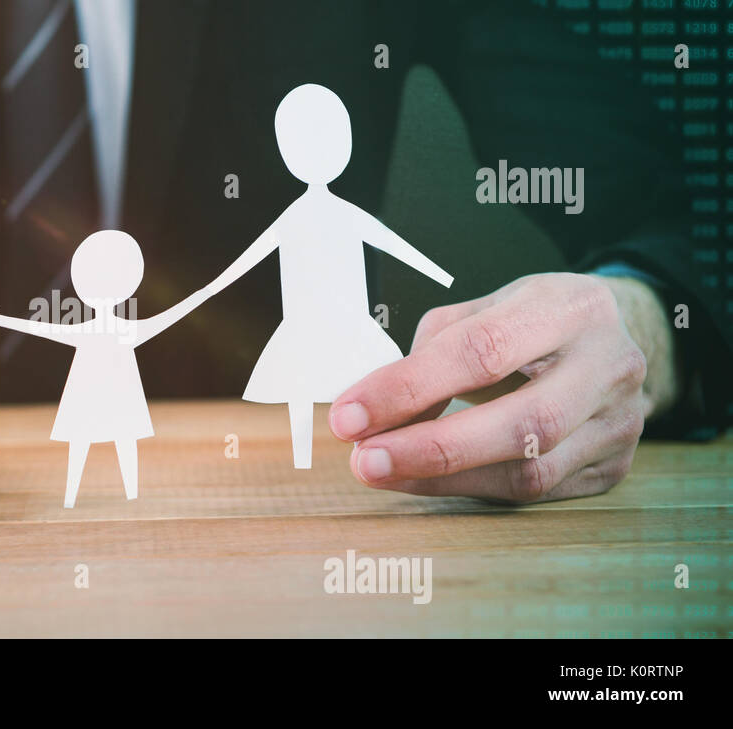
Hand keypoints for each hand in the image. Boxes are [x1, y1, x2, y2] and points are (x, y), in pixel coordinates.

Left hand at [328, 273, 674, 502]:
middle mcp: (609, 365)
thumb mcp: (483, 309)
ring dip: (443, 479)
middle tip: (364, 460)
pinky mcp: (614, 466)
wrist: (617, 340)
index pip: (483, 350)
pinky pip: (536, 493)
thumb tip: (375, 415)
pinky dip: (471, 488)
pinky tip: (425, 480)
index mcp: (571, 307)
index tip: (348, 415)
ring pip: (531, 471)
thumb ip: (430, 353)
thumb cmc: (531, 322)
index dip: (409, 387)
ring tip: (381, 471)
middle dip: (433, 448)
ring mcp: (621, 421)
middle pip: (524, 422)